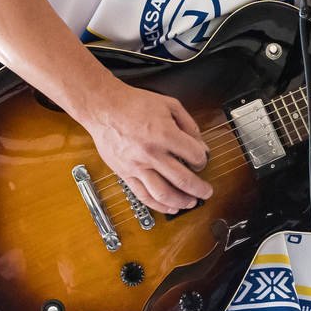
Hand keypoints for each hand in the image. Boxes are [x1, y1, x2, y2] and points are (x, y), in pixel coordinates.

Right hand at [78, 82, 212, 212]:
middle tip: (207, 191)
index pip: (194, 155)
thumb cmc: (134, 103)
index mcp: (164, 134)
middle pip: (182, 179)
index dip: (203, 160)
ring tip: (191, 202)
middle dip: (199, 188)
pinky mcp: (124, 173)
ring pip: (162, 193)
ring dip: (181, 201)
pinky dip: (158, 205)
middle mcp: (151, 153)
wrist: (103, 107)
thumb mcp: (169, 105)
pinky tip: (169, 207)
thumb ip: (189, 125)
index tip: (202, 160)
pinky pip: (142, 195)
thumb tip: (201, 144)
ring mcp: (136, 166)